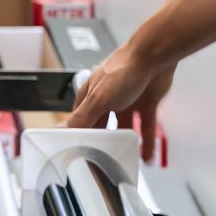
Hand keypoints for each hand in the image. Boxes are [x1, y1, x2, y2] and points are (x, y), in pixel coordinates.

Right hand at [67, 41, 175, 161]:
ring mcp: (128, 101)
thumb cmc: (124, 68)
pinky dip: (147, 141)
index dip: (79, 135)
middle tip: (101, 160)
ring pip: (124, 128)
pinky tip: (147, 155)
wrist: (155, 55)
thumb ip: (82, 117)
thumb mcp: (97, 98)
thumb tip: (61, 130)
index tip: (78, 151)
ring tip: (124, 160)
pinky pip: (146, 127)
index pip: (80, 119)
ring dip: (125, 143)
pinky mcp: (147, 104)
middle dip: (102, 142)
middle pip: (102, 125)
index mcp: (91, 94)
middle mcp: (108, 98)